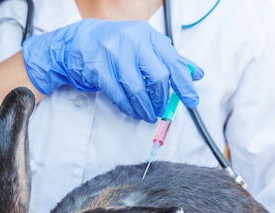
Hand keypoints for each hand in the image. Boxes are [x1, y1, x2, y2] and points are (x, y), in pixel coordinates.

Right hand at [21, 19, 202, 122]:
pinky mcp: (98, 68)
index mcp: (148, 36)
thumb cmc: (115, 46)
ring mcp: (114, 54)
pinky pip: (118, 94)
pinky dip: (127, 106)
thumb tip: (196, 74)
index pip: (173, 62)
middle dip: (161, 99)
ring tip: (147, 115)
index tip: (191, 100)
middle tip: (161, 110)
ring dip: (144, 107)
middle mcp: (133, 41)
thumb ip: (169, 59)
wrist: (79, 43)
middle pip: (157, 77)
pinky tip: (132, 111)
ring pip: (137, 89)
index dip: (184, 85)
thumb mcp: (144, 46)